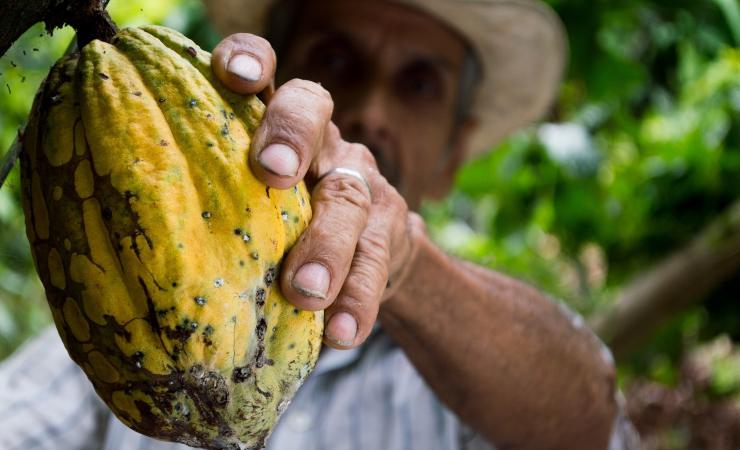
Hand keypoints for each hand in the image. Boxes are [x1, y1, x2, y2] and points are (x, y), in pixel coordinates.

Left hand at [212, 34, 420, 348]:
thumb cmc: (280, 227)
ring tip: (305, 292)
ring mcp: (361, 181)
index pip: (266, 71)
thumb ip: (211, 200)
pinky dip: (358, 299)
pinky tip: (342, 333)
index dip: (251, 60)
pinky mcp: (390, 229)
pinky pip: (376, 261)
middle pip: (313, 112)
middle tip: (271, 172)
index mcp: (275, 123)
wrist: (366, 254)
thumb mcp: (248, 202)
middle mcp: (322, 139)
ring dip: (327, 245)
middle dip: (291, 136)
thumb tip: (122, 245)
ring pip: (349, 197)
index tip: (232, 75)